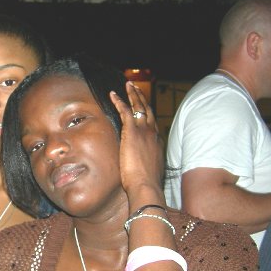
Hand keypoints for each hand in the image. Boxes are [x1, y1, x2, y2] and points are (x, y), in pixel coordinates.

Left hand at [110, 82, 163, 197]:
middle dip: (142, 98)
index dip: (147, 114)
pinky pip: (126, 110)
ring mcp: (144, 131)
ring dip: (133, 94)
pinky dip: (119, 101)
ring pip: (139, 106)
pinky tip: (113, 94)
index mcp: (157, 143)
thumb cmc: (146, 185)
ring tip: (128, 84)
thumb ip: (145, 166)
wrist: (146, 186)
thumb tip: (140, 170)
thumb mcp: (149, 173)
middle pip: (148, 111)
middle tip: (137, 88)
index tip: (143, 108)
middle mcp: (153, 134)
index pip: (152, 124)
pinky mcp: (132, 132)